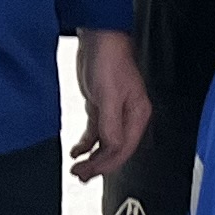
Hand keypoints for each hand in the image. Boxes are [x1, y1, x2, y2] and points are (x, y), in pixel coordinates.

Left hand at [70, 27, 150, 181]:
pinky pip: (96, 133)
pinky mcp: (101, 107)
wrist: (99, 39)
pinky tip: (77, 151)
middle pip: (116, 151)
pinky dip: (87, 144)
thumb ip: (111, 125)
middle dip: (99, 165)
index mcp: (138, 116)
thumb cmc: (110, 61)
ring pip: (105, 144)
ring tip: (78, 169)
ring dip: (92, 158)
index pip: (124, 149)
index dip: (107, 164)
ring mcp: (115, 113)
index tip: (90, 172)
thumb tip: (111, 149)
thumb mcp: (110, 95)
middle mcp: (129, 118)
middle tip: (80, 175)